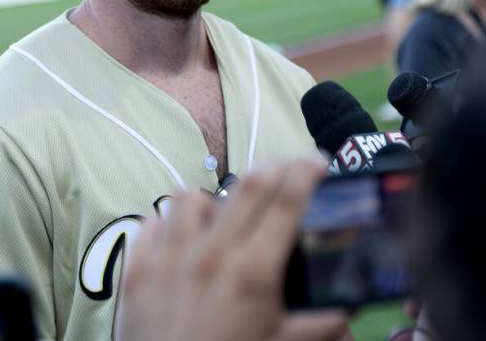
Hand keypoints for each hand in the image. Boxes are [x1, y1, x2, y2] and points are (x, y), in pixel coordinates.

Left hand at [114, 161, 349, 340]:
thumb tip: (347, 312)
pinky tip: (181, 239)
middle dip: (276, 168)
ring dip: (216, 198)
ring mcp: (169, 260)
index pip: (287, 200)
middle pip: (249, 185)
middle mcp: (211, 255)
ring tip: (227, 215)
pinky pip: (152, 224)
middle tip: (290, 170)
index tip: (320, 162)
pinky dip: (168, 224)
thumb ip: (319, 327)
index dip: (307, 171)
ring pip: (193, 196)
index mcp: (253, 272)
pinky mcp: (137, 272)